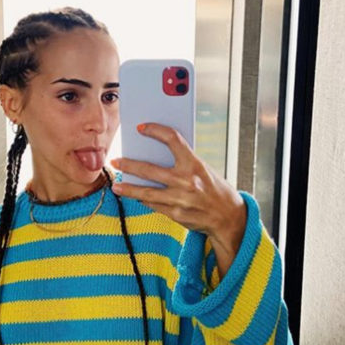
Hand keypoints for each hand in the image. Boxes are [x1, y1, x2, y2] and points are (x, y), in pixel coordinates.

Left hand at [109, 122, 245, 237]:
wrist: (228, 216)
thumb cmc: (215, 189)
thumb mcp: (203, 170)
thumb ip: (182, 163)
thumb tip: (155, 156)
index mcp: (195, 164)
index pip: (172, 139)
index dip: (155, 130)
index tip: (141, 127)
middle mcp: (186, 181)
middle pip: (149, 169)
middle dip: (129, 165)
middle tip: (115, 161)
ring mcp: (179, 199)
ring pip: (145, 192)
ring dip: (128, 188)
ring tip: (117, 186)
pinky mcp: (175, 214)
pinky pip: (153, 205)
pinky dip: (144, 200)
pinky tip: (136, 197)